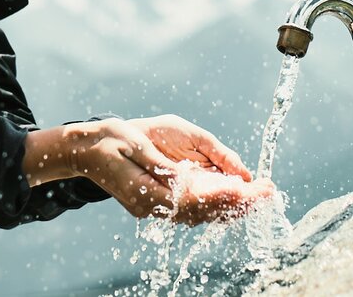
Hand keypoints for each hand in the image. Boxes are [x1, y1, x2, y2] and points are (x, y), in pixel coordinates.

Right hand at [24, 117, 271, 224]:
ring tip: (260, 194)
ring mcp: (154, 208)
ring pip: (200, 213)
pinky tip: (236, 194)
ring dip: (230, 205)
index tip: (249, 189)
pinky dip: (216, 202)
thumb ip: (162, 162)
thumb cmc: (109, 139)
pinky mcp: (158, 203)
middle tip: (267, 192)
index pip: (192, 202)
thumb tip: (187, 174)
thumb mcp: (135, 143)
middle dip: (237, 203)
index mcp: (145, 193)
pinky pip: (193, 207)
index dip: (222, 197)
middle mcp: (152, 207)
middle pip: (202, 212)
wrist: (85, 148)